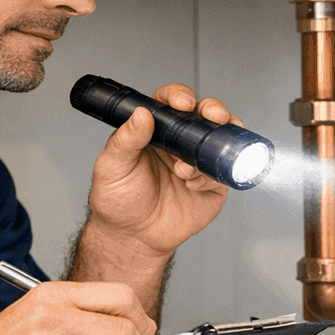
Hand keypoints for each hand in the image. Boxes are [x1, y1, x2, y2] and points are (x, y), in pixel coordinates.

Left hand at [84, 84, 236, 257]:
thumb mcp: (111, 168)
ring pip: (220, 139)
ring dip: (210, 148)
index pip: (170, 102)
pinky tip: (191, 186)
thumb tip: (140, 114)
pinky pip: (223, 171)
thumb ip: (125, 140)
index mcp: (154, 131)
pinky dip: (210, 176)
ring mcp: (197, 162)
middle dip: (213, 110)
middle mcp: (178, 142)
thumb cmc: (118, 202)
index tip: (182, 102)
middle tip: (211, 116)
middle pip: (204, 114)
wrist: (133, 238)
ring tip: (185, 170)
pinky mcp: (211, 184)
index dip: (180, 96)